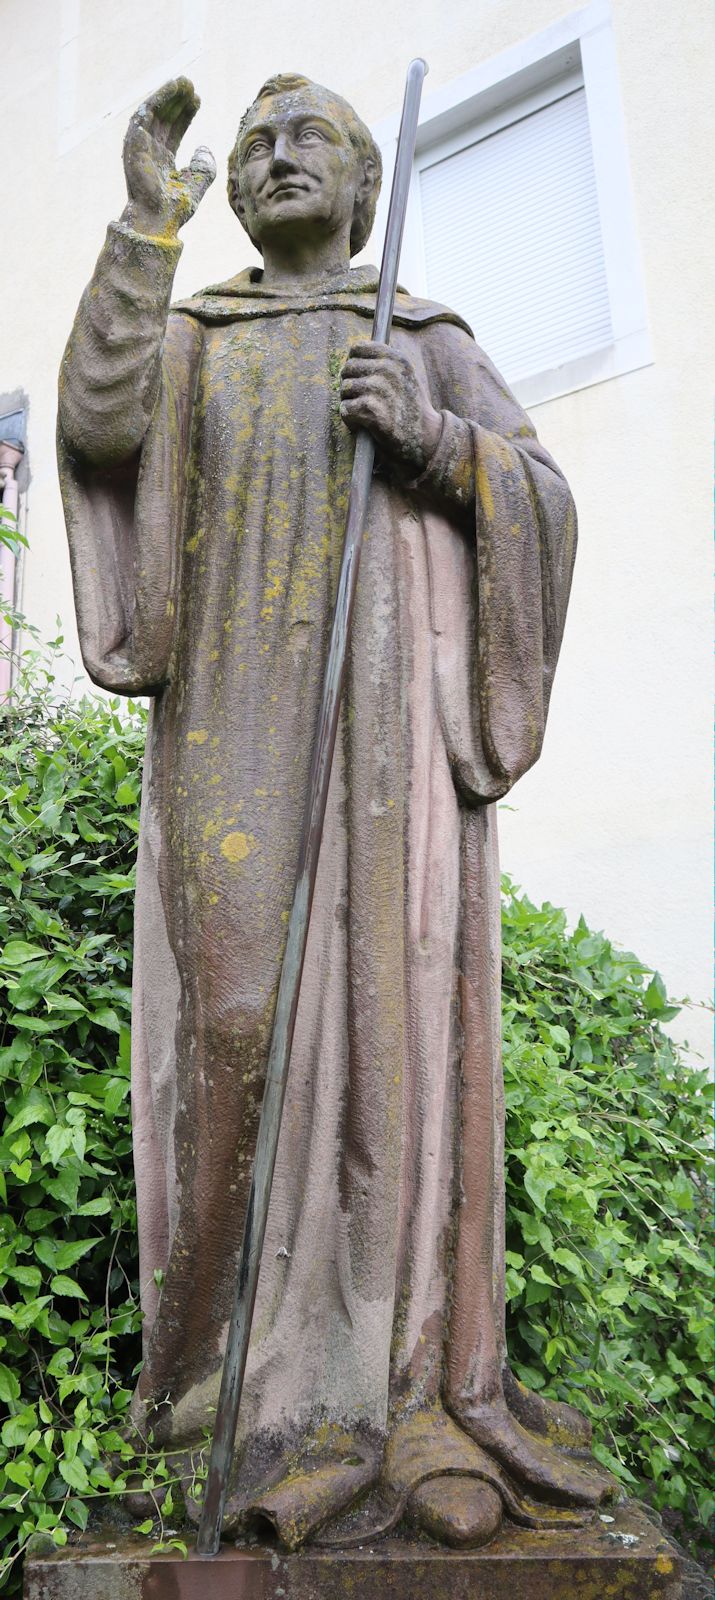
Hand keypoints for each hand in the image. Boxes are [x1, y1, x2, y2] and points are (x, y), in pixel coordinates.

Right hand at [121, 77, 215, 238]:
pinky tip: (174, 87)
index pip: (174, 131)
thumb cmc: (175, 208)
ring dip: (169, 94)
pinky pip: (147, 111)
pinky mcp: (134, 140)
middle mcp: (150, 150)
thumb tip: (204, 147)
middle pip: (165, 118)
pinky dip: (160, 97)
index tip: (198, 100)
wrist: (159, 218)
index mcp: (162, 161)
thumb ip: (203, 167)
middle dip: (178, 101)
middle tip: (192, 86)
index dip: (185, 115)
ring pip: (155, 111)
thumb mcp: (196, 183)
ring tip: (185, 82)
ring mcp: (141, 145)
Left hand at [340, 342, 441, 475]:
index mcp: (396, 358)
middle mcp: (388, 370)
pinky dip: (350, 420)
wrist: (426, 437)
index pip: (358, 348)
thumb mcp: (405, 377)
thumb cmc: (411, 408)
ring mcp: (379, 389)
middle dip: (350, 386)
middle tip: (360, 400)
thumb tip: (353, 358)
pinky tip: (361, 425)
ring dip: (349, 403)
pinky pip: (346, 409)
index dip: (353, 362)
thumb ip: (384, 363)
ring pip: (345, 389)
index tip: (358, 376)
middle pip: (348, 369)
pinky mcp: (372, 411)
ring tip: (363, 413)